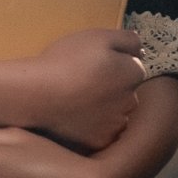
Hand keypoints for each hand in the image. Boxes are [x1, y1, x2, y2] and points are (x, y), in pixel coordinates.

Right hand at [26, 27, 144, 152]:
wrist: (37, 95)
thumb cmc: (65, 61)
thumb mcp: (97, 37)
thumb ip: (127, 39)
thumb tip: (140, 48)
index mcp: (132, 74)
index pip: (133, 68)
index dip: (112, 64)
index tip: (92, 64)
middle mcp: (131, 101)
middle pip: (125, 92)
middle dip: (110, 87)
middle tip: (82, 80)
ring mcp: (115, 123)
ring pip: (114, 113)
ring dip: (102, 107)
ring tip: (75, 99)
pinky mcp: (99, 141)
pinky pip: (100, 131)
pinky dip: (91, 125)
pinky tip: (73, 115)